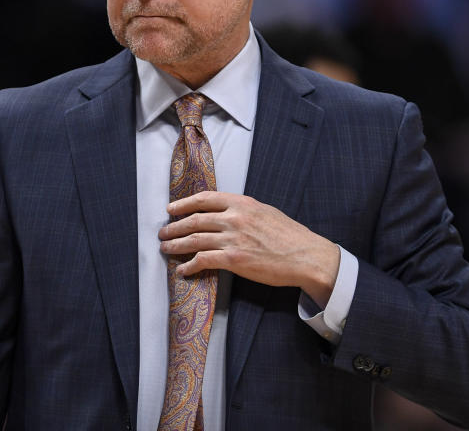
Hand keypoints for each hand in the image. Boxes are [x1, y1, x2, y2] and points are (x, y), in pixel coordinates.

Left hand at [158, 191, 339, 306]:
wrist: (305, 255)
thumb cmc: (290, 235)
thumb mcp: (266, 212)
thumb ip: (244, 210)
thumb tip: (225, 214)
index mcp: (242, 203)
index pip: (205, 199)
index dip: (183, 204)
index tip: (171, 209)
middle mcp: (234, 218)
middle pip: (194, 220)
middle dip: (174, 226)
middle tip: (163, 232)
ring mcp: (233, 239)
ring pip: (194, 240)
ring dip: (176, 245)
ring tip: (166, 249)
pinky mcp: (234, 259)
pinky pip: (203, 260)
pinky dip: (189, 265)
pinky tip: (183, 269)